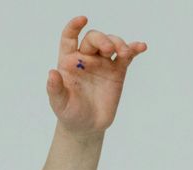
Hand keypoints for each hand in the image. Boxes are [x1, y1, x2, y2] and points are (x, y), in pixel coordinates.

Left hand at [45, 16, 146, 133]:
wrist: (87, 126)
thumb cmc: (69, 112)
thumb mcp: (59, 103)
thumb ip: (55, 89)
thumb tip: (51, 73)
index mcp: (68, 61)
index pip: (69, 38)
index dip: (74, 27)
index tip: (82, 20)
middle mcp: (85, 58)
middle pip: (94, 38)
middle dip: (102, 39)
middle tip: (109, 50)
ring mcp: (102, 63)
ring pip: (112, 43)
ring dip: (119, 43)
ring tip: (125, 53)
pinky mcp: (117, 71)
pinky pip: (126, 56)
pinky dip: (134, 49)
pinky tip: (141, 47)